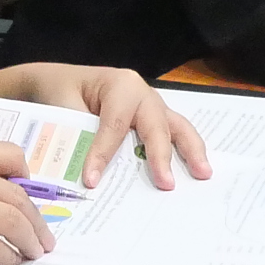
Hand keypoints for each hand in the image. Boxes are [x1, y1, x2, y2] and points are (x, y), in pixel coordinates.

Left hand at [0, 62, 210, 187]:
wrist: (60, 80)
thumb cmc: (61, 91)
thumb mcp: (61, 108)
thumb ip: (75, 135)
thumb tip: (85, 174)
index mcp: (120, 85)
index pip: (115, 124)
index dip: (103, 153)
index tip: (91, 179)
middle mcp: (142, 93)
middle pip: (156, 125)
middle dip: (161, 155)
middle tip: (166, 185)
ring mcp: (151, 105)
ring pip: (177, 126)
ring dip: (191, 151)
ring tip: (204, 175)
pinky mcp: (154, 118)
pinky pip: (174, 133)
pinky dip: (185, 150)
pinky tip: (197, 170)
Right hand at [0, 138, 56, 264]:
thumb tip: (0, 197)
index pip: (8, 155)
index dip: (29, 179)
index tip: (34, 200)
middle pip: (14, 193)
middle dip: (36, 219)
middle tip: (44, 238)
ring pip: (8, 220)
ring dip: (28, 240)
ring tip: (33, 253)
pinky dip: (5, 257)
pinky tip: (7, 262)